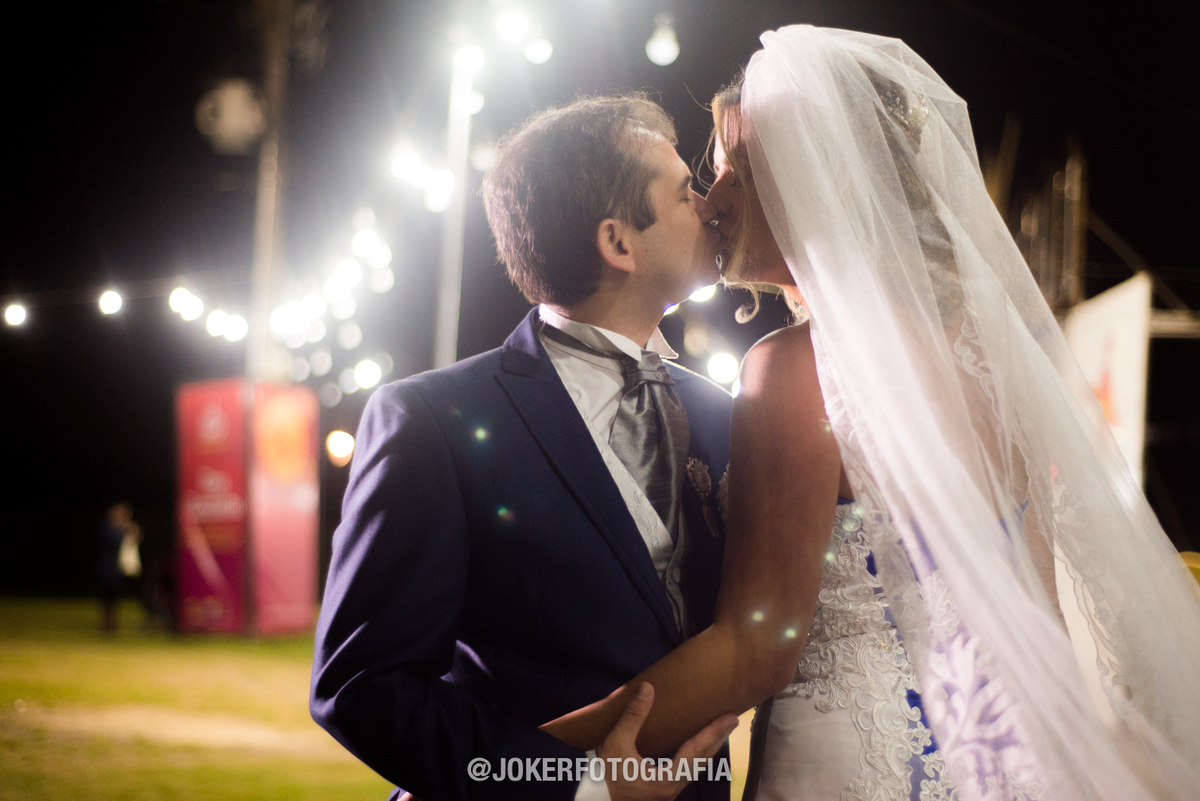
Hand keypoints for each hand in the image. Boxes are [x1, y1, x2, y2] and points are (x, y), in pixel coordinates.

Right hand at [597, 683, 737, 800]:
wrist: (593, 799)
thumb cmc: (604, 776)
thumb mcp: (616, 743)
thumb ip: (633, 716)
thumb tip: (648, 688)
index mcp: (666, 779)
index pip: (696, 751)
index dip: (713, 732)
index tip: (730, 718)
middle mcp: (671, 788)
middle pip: (701, 761)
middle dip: (716, 740)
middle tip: (731, 721)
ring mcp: (666, 792)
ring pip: (694, 768)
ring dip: (707, 749)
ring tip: (716, 732)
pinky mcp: (659, 791)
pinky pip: (684, 771)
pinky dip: (695, 756)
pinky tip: (691, 749)